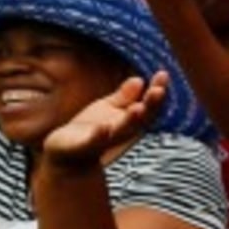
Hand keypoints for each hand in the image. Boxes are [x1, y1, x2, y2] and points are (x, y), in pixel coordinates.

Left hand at [42, 73, 166, 166]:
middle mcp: (122, 132)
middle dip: (151, 105)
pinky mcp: (84, 147)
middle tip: (159, 90)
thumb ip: (124, 96)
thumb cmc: (90, 130)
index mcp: (130, 121)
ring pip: (121, 131)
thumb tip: (139, 80)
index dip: (157, 92)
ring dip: (131, 121)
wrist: (65, 154)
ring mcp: (104, 141)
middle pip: (142, 119)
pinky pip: (93, 142)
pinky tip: (103, 128)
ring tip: (138, 107)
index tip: (163, 74)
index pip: (149, 106)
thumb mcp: (108, 108)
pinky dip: (99, 136)